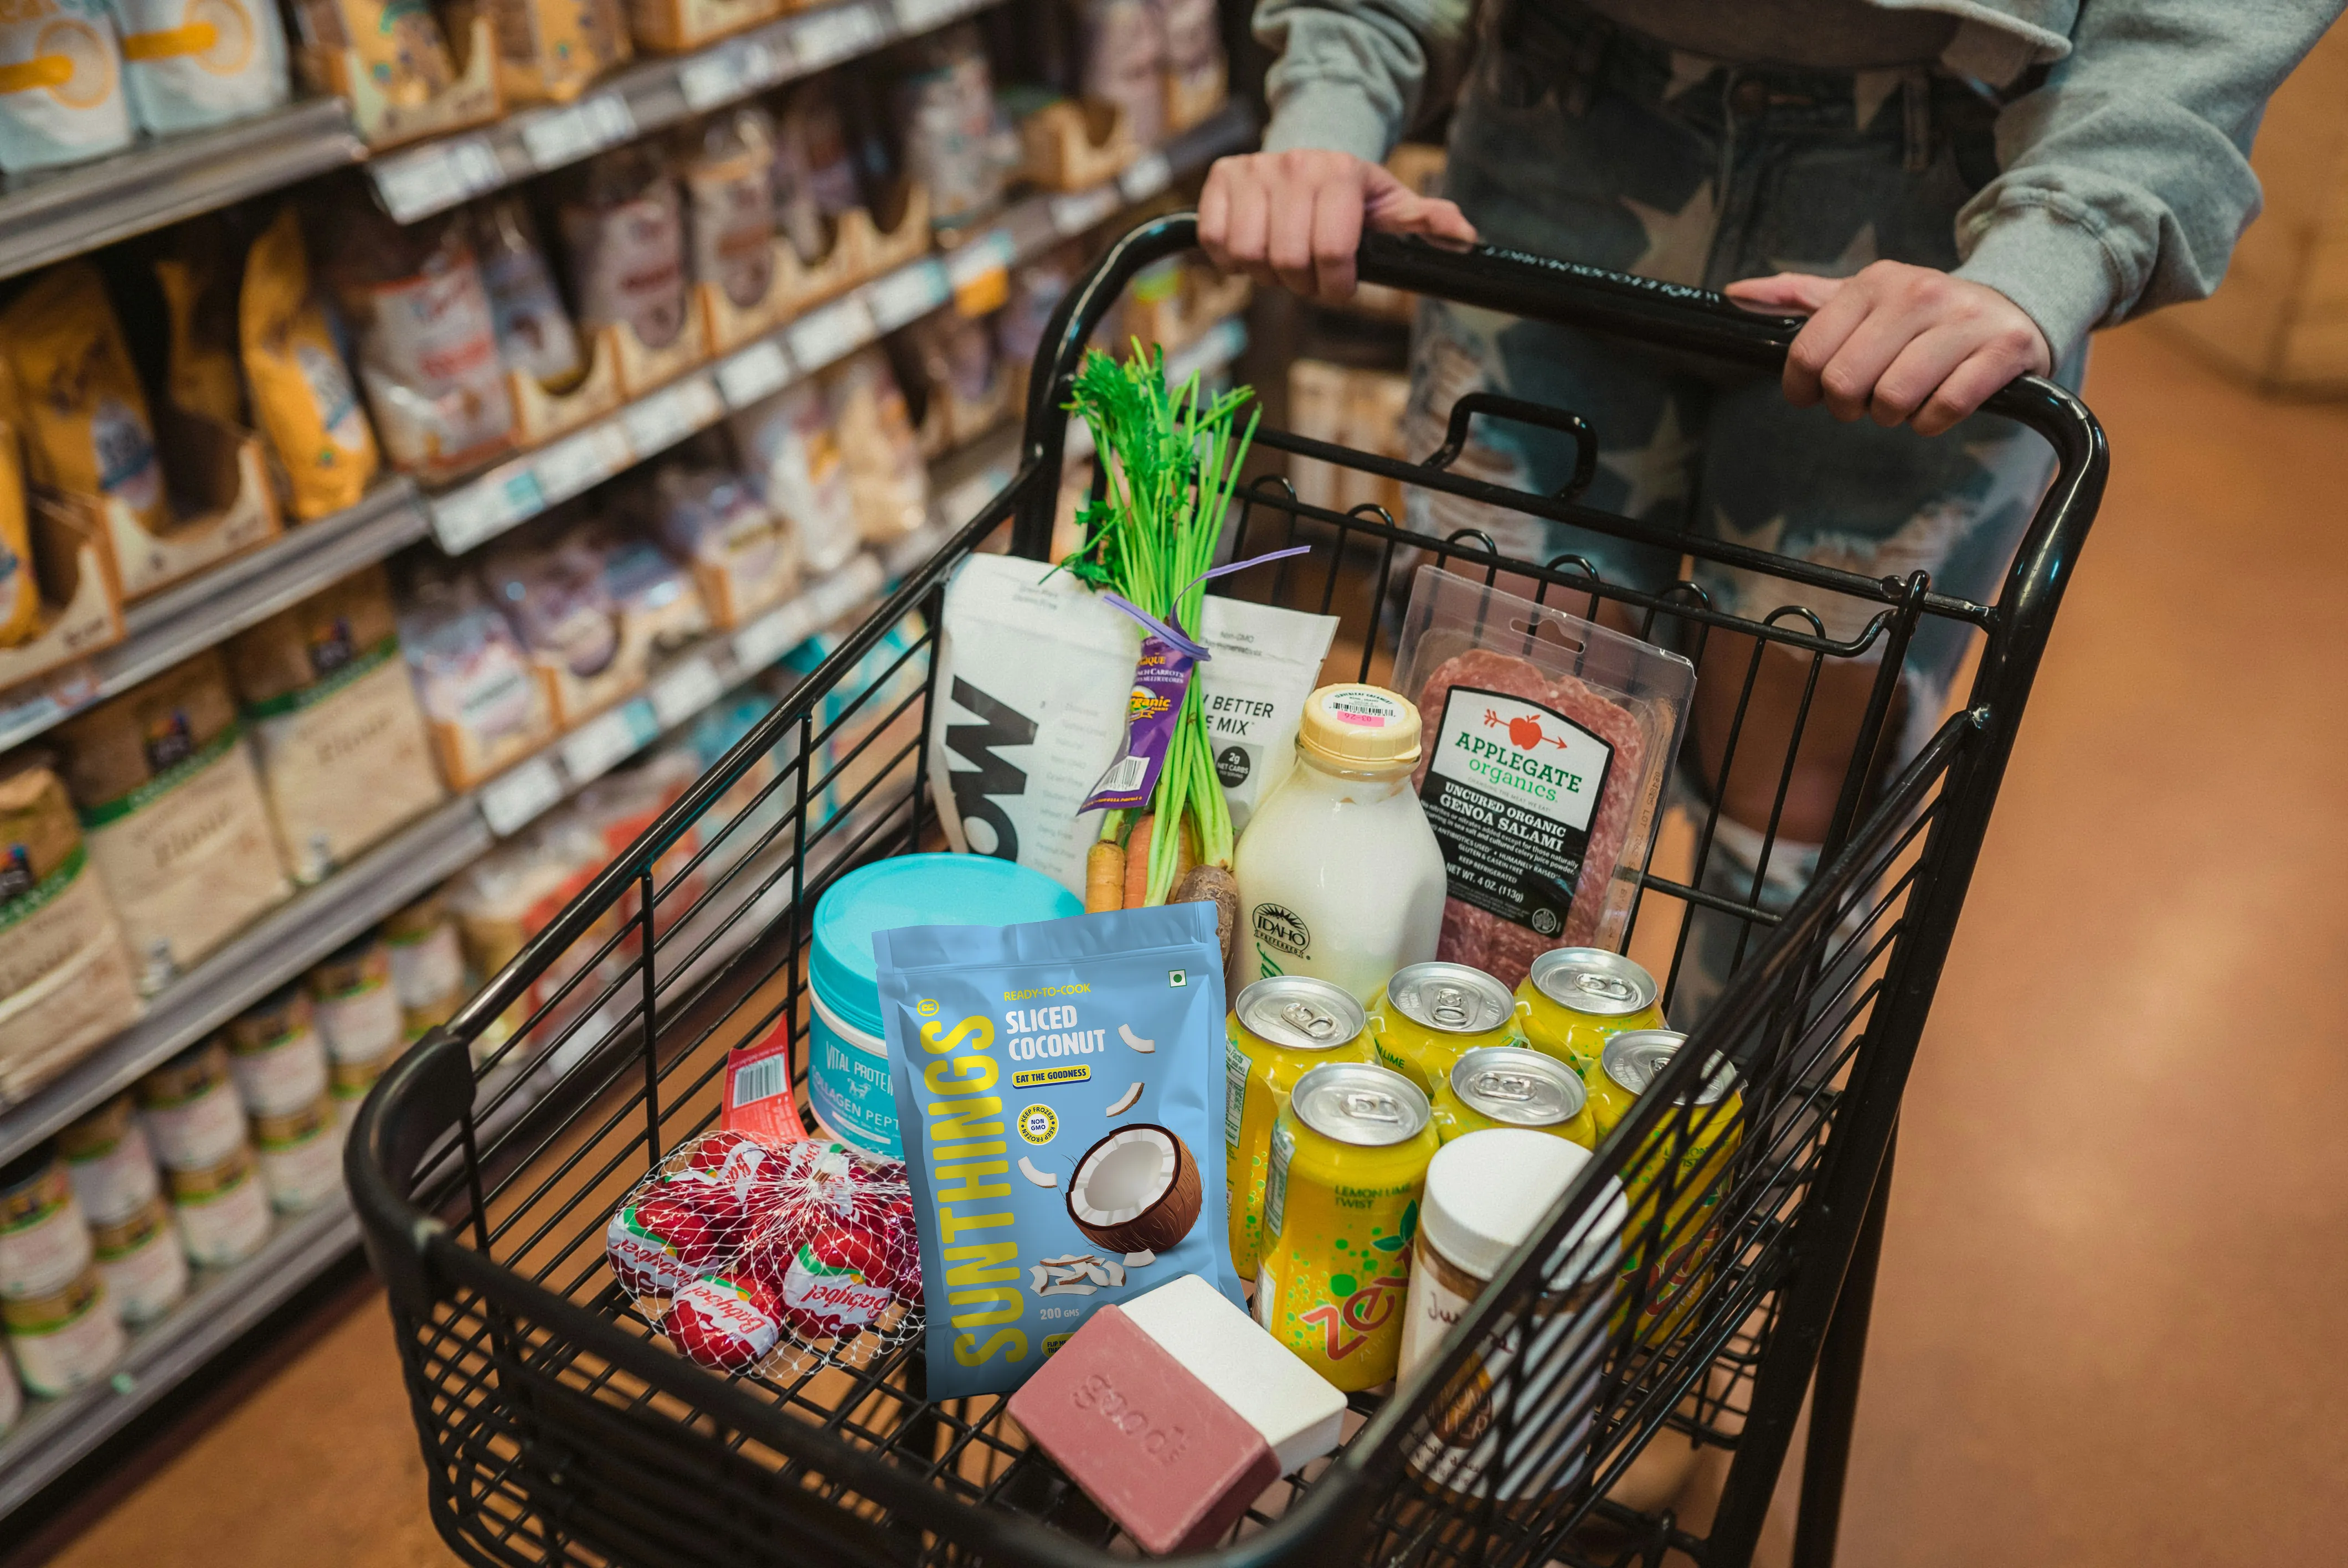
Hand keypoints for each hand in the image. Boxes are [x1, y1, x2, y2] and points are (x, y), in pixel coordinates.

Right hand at [1199, 149, 1476, 302]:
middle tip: (1309, 275)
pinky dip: (1231, 260)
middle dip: (1301, 283)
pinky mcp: (1222, 177)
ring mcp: (1254, 169)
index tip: (1340, 286)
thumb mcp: (1393, 204)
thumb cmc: (1351, 191)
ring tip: (1282, 261)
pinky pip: (1216, 240)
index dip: (1335, 286)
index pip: (1331, 253)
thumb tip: (1466, 239)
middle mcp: (1294, 166)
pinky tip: (1253, 251)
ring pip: (1248, 254)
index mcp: (1341, 174)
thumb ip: (1428, 223)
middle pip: (1286, 260)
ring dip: (1265, 273)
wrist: (1309, 148)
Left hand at [1725, 262, 2050, 435]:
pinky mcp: (2003, 350)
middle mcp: (1918, 293)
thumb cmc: (1922, 315)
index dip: (1803, 387)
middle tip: (1865, 401)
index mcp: (1876, 282)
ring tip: (1904, 400)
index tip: (1814, 394)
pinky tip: (1936, 406)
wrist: (2014, 305)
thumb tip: (1736, 292)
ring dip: (1892, 416)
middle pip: (1846, 381)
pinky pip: (1945, 407)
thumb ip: (1800, 298)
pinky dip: (1931, 422)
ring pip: (1894, 397)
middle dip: (1849, 406)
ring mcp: (1963, 321)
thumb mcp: (1863, 298)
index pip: (1810, 351)